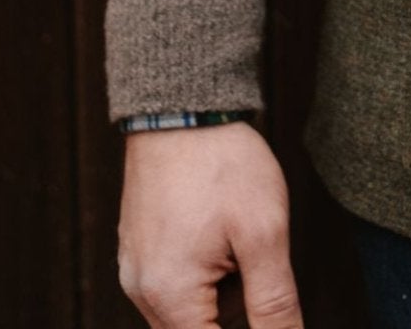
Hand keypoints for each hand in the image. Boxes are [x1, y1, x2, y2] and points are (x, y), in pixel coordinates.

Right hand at [117, 121, 303, 327]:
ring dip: (223, 291)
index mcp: (169, 297)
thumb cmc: (222, 163)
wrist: (183, 102)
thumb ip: (274, 304)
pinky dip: (206, 269)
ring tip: (237, 234)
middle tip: (252, 258)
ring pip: (190, 310)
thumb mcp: (263, 234)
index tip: (267, 301)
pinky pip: (176, 283)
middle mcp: (141, 292)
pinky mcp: (140, 248)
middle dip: (237, 308)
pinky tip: (221, 229)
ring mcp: (136, 269)